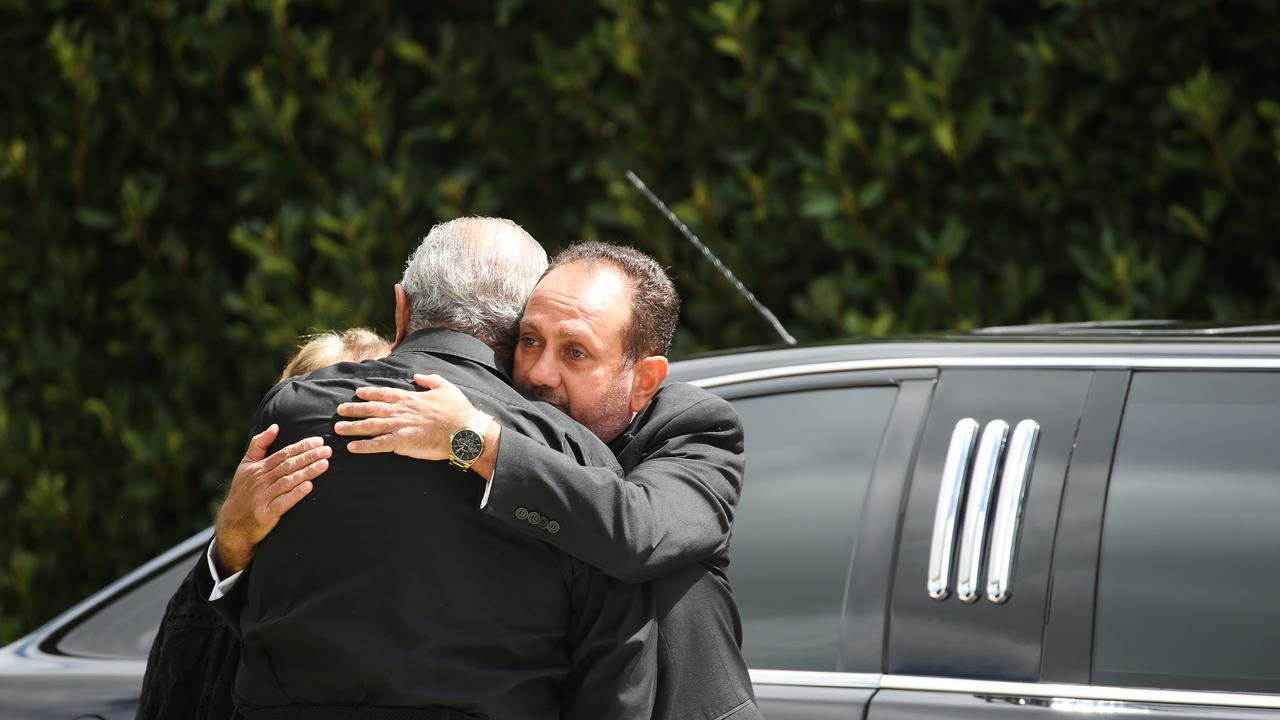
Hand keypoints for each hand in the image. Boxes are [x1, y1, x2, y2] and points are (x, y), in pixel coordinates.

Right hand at [213, 424, 330, 574]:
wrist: (232, 524)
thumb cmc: (242, 492)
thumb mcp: (245, 466)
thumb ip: (259, 445)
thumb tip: (275, 426)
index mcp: (257, 468)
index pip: (283, 454)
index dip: (302, 447)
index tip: (319, 441)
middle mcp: (260, 481)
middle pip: (288, 465)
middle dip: (309, 457)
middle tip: (328, 450)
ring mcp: (262, 497)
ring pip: (288, 481)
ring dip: (307, 472)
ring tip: (325, 464)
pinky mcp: (265, 514)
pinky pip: (282, 502)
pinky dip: (296, 494)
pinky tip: (309, 486)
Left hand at [334, 374, 475, 459]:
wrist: (464, 431)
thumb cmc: (458, 410)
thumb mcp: (446, 387)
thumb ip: (430, 380)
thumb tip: (417, 376)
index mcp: (410, 398)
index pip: (384, 393)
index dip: (370, 393)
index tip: (357, 393)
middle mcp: (401, 410)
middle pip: (372, 408)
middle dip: (353, 409)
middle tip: (339, 410)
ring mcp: (400, 426)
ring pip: (370, 425)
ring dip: (352, 427)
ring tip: (338, 429)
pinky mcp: (403, 442)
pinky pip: (378, 444)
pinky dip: (364, 446)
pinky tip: (351, 447)